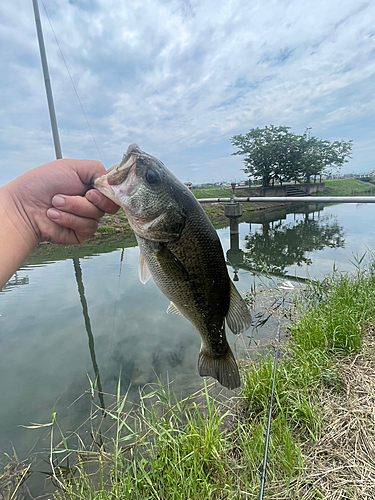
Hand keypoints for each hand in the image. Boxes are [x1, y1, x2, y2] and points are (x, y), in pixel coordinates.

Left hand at [5, 158, 119, 245]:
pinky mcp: (80, 233)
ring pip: (97, 215)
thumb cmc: (41, 184)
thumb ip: (97, 169)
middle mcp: (90, 203)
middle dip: (92, 199)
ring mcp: (86, 218)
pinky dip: (69, 219)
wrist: (22, 206)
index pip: (113, 190)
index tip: (95, 188)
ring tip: (55, 202)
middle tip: (79, 194)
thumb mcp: (71, 166)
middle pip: (110, 204)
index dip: (109, 190)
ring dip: (74, 207)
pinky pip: (87, 227)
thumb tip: (113, 181)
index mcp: (90, 186)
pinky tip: (54, 214)